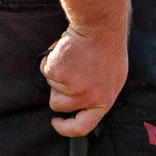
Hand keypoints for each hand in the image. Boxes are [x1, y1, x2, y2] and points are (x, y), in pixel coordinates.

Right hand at [40, 21, 126, 136]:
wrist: (101, 27)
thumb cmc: (107, 48)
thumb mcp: (111, 78)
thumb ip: (95, 94)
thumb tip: (78, 105)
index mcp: (104, 101)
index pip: (82, 127)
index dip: (65, 128)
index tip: (56, 121)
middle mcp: (88, 98)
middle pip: (58, 105)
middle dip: (57, 89)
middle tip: (70, 70)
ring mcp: (72, 87)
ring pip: (50, 85)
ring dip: (55, 72)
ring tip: (72, 57)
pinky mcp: (58, 73)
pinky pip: (45, 69)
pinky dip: (50, 59)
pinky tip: (65, 49)